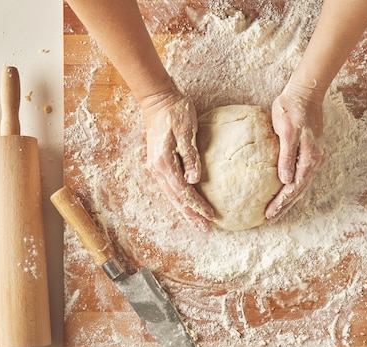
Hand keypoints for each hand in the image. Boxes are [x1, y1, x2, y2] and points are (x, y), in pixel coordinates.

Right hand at [141, 85, 213, 229]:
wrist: (158, 99)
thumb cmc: (174, 111)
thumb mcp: (186, 131)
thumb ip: (190, 156)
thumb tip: (194, 180)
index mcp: (163, 162)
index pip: (183, 191)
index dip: (197, 205)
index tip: (211, 215)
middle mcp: (157, 168)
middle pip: (175, 198)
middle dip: (190, 214)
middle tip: (205, 228)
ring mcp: (156, 166)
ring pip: (171, 195)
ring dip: (185, 209)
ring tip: (197, 221)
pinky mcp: (159, 163)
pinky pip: (170, 186)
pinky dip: (179, 198)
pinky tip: (187, 203)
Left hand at [265, 80, 325, 223]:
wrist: (305, 93)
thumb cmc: (292, 109)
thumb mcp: (286, 130)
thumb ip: (286, 155)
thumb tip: (285, 180)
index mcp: (309, 158)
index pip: (294, 188)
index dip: (281, 203)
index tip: (268, 215)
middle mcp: (315, 161)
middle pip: (299, 191)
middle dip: (284, 206)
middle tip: (270, 219)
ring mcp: (315, 158)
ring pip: (302, 185)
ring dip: (289, 200)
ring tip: (276, 211)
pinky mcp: (312, 153)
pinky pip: (302, 176)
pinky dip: (293, 188)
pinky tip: (285, 190)